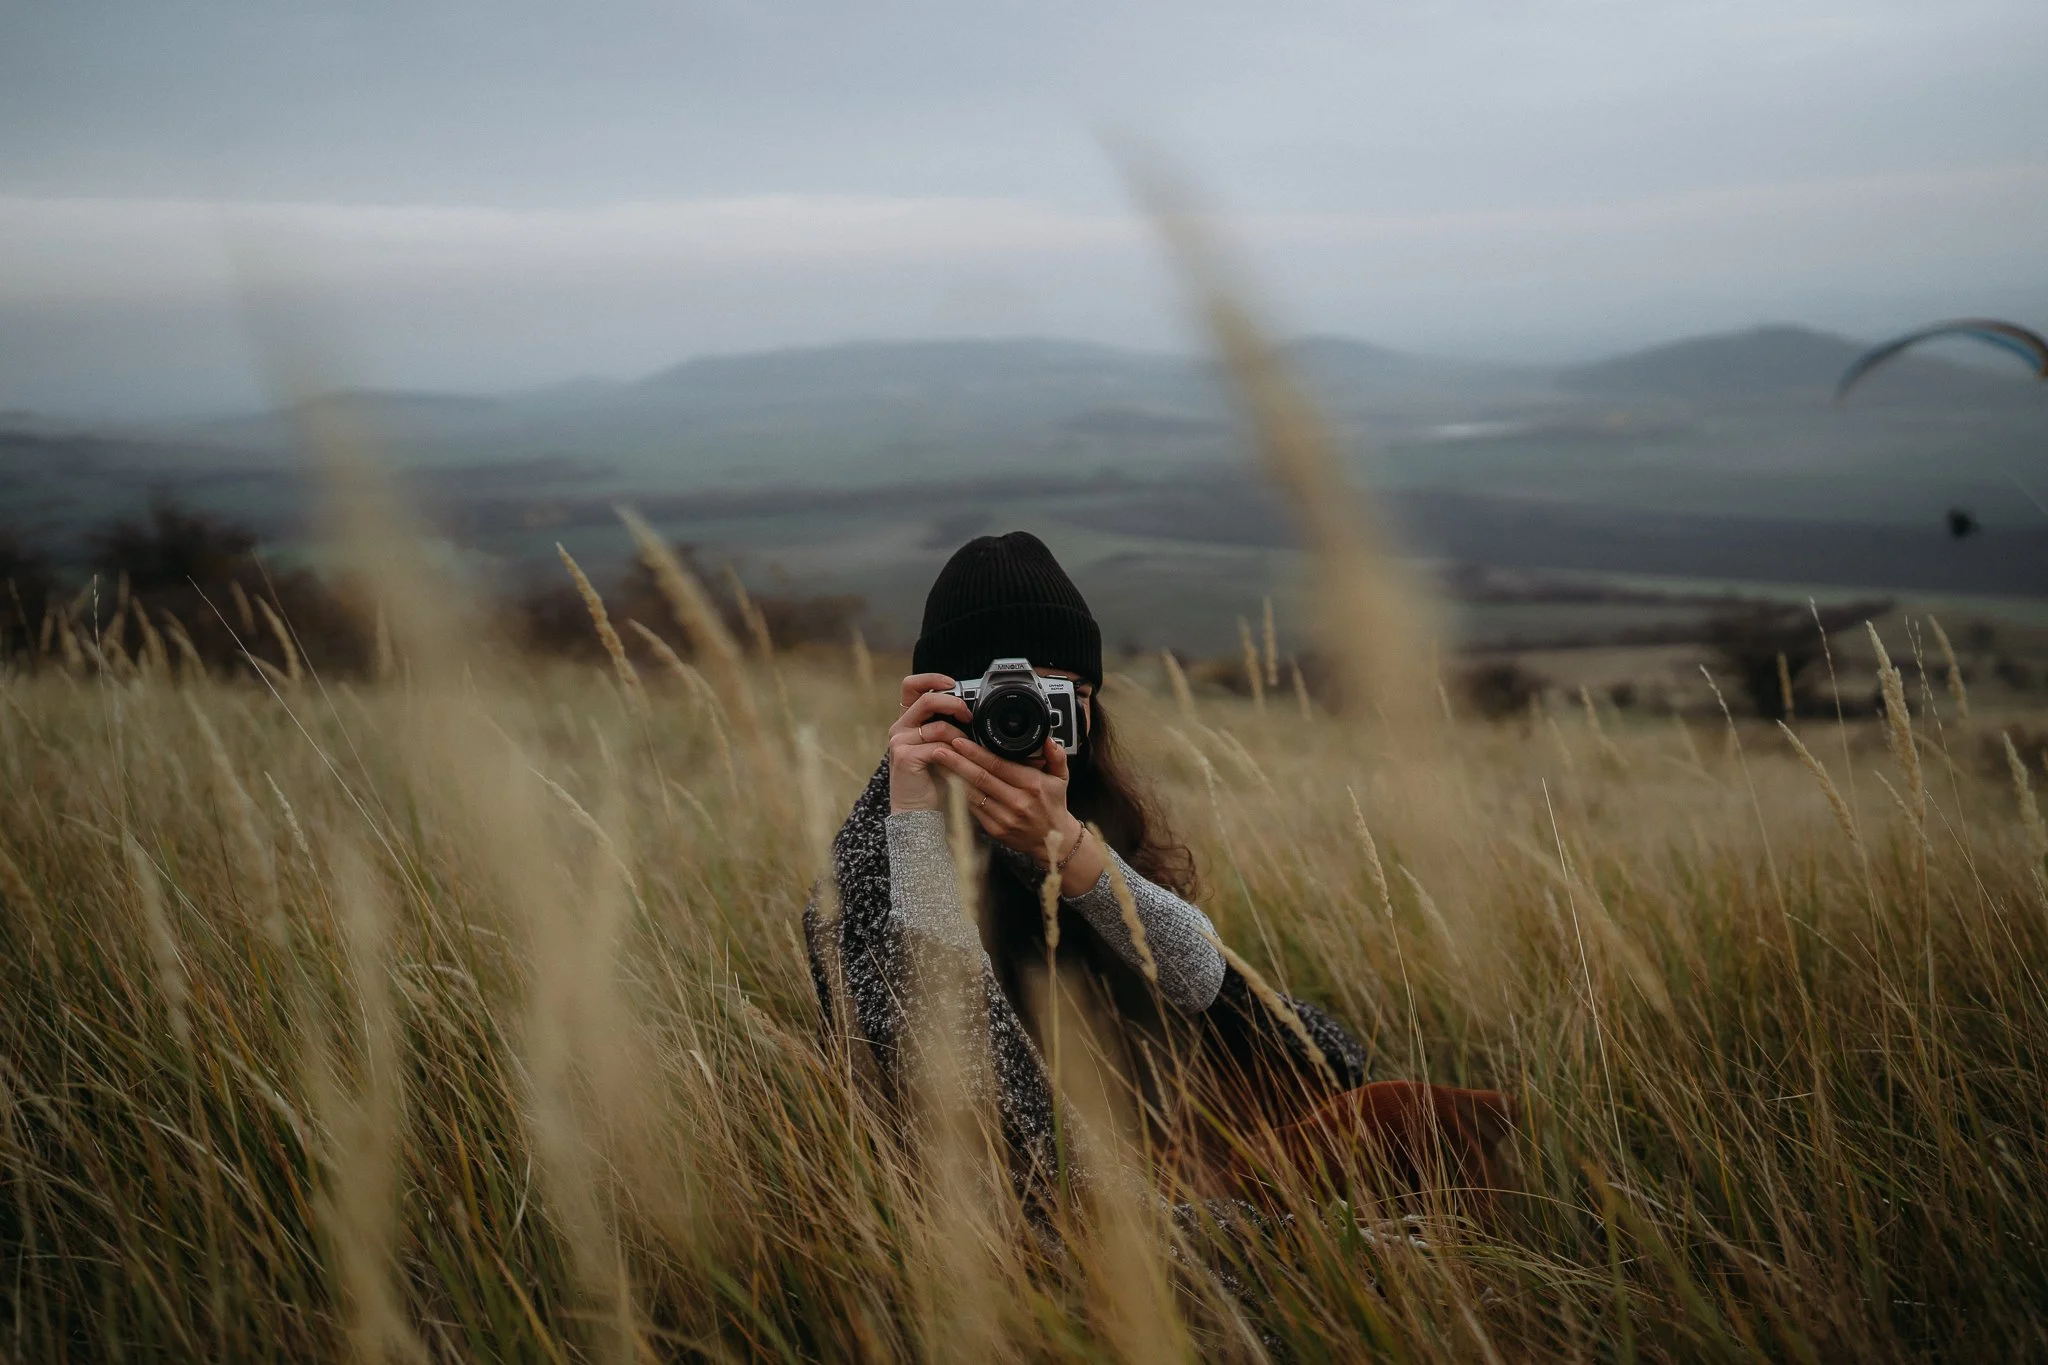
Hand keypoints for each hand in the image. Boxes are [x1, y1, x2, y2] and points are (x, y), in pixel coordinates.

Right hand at [887, 674, 970, 813]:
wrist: (919, 812)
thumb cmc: (934, 781)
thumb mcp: (943, 747)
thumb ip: (949, 727)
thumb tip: (972, 709)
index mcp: (907, 721)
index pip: (911, 686)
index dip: (933, 679)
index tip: (953, 683)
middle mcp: (899, 728)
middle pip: (926, 698)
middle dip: (954, 702)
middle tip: (969, 714)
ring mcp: (900, 742)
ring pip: (937, 725)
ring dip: (960, 736)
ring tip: (969, 749)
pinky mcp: (905, 757)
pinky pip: (938, 746)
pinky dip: (954, 753)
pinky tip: (960, 762)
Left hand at [931, 735, 1105, 894]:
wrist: (1053, 840)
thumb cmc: (1054, 806)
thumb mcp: (1061, 778)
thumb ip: (1056, 756)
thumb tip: (1047, 739)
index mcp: (1032, 785)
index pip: (998, 765)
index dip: (976, 753)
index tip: (960, 741)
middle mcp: (1017, 802)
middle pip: (980, 778)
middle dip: (957, 761)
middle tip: (939, 748)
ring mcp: (1004, 818)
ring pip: (973, 794)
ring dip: (953, 777)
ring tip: (939, 763)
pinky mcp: (995, 829)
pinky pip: (973, 809)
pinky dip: (959, 795)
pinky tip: (949, 783)